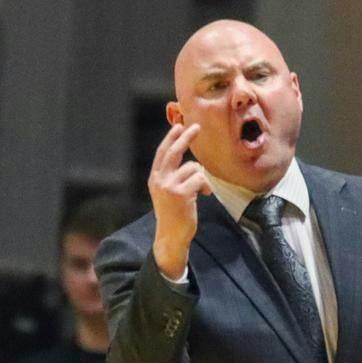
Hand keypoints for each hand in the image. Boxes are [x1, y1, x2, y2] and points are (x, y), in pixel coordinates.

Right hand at [147, 122, 206, 278]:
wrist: (171, 236)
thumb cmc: (174, 214)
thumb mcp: (167, 193)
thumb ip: (173, 177)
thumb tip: (191, 162)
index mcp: (155, 178)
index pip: (162, 152)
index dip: (171, 138)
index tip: (179, 126)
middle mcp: (159, 180)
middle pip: (174, 151)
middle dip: (186, 137)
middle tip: (196, 127)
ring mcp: (169, 186)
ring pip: (192, 168)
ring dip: (202, 177)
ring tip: (203, 190)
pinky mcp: (181, 194)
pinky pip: (200, 178)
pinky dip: (206, 185)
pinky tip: (206, 194)